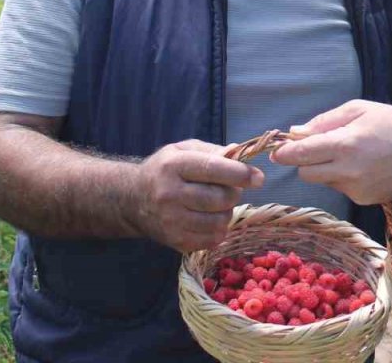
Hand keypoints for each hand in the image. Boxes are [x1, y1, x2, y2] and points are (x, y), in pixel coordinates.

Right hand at [130, 139, 263, 252]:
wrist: (132, 199)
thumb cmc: (164, 170)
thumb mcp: (183, 150)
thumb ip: (212, 151)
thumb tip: (240, 153)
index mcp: (173, 166)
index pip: (212, 169)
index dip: (240, 174)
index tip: (258, 178)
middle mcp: (169, 194)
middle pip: (219, 198)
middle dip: (234, 193)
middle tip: (231, 189)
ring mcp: (171, 220)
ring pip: (218, 221)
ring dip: (227, 213)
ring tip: (219, 205)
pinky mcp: (175, 240)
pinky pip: (211, 240)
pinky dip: (219, 230)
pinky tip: (210, 219)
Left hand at [270, 100, 391, 204]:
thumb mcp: (359, 109)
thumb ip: (324, 121)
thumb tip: (296, 132)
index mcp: (345, 144)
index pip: (301, 154)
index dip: (285, 153)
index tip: (278, 151)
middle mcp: (347, 171)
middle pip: (306, 173)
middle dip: (305, 161)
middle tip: (316, 148)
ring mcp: (355, 189)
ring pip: (323, 181)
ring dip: (326, 169)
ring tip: (350, 154)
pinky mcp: (363, 200)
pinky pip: (341, 189)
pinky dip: (343, 179)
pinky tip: (362, 168)